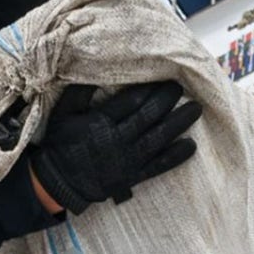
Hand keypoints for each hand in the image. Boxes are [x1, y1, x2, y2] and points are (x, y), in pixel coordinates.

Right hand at [30, 81, 201, 213]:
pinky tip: (191, 146)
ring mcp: (126, 160)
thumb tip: (96, 71)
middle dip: (167, 100)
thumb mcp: (62, 114)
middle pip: (148, 116)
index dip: (149, 88)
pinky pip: (158, 166)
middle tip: (180, 87)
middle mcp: (116, 140)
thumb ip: (79, 93)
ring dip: (179, 123)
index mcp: (99, 122)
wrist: (57, 182)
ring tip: (196, 109)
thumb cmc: (59, 144)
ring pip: (158, 139)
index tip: (163, 77)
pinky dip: (176, 156)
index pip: (130, 101)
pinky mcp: (132, 177)